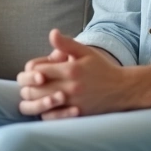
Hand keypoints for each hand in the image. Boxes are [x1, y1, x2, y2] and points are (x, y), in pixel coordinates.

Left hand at [16, 29, 130, 119]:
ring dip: (34, 100)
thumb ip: (66, 43)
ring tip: (34, 94)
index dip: (31, 72)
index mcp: (70, 70)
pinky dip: (44, 112)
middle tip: (29, 84)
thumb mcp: (85, 52)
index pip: (38, 71)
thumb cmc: (101, 68)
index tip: (33, 71)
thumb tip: (51, 33)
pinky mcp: (76, 115)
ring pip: (41, 104)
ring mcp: (73, 103)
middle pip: (35, 89)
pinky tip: (45, 105)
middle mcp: (71, 87)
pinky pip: (52, 117)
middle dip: (28, 86)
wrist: (122, 89)